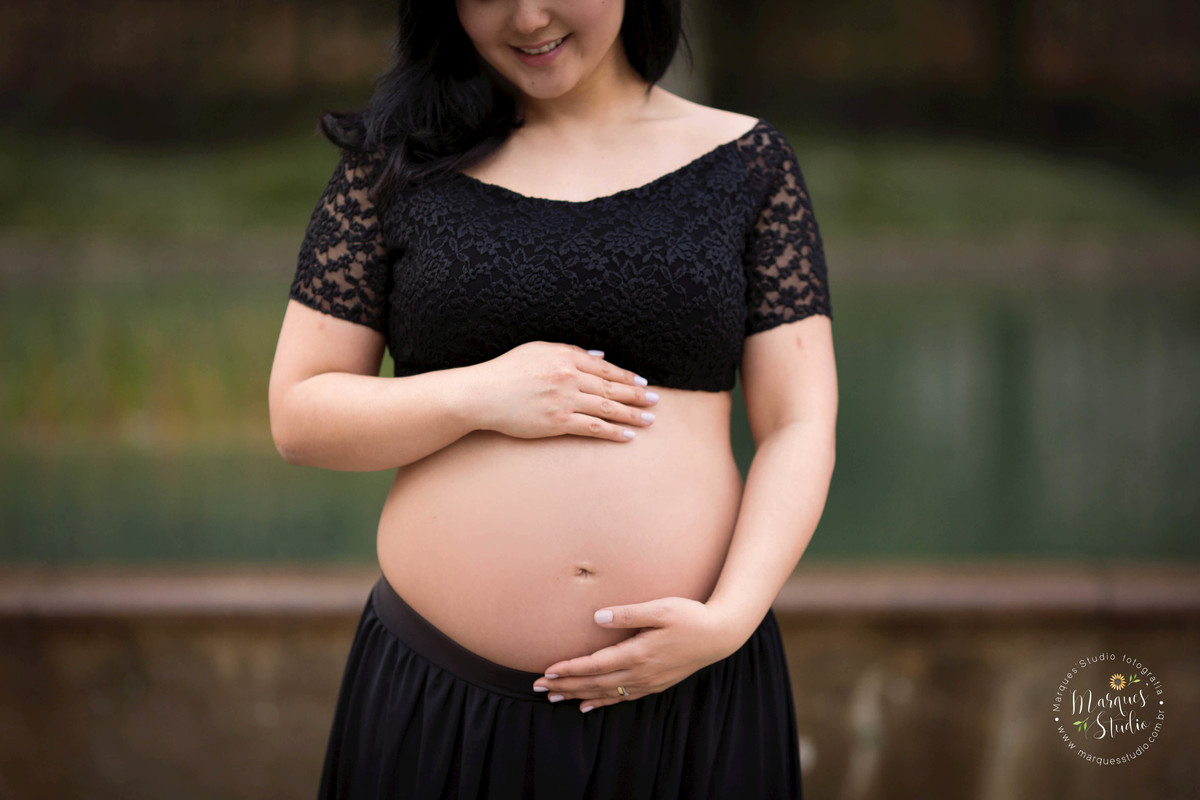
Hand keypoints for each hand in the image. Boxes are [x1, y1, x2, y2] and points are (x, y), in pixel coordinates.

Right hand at [473, 342, 658, 441]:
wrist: (482, 394)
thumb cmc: (506, 371)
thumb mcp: (538, 350)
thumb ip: (571, 352)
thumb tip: (600, 356)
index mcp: (565, 356)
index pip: (605, 368)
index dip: (627, 376)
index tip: (642, 383)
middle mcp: (568, 376)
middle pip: (611, 387)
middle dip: (637, 395)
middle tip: (655, 400)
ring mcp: (564, 400)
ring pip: (607, 407)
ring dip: (631, 414)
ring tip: (649, 419)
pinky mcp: (557, 422)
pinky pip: (592, 427)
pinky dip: (612, 431)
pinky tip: (627, 436)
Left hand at [532, 597, 744, 712]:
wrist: (719, 635)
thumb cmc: (690, 616)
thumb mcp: (660, 608)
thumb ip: (627, 613)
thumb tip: (596, 617)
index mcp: (638, 654)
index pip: (595, 665)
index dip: (569, 669)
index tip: (546, 671)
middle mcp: (640, 673)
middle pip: (594, 683)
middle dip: (565, 685)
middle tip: (539, 688)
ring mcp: (647, 682)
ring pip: (605, 693)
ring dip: (578, 695)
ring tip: (554, 698)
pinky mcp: (655, 684)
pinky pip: (622, 698)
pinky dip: (601, 702)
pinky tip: (587, 705)